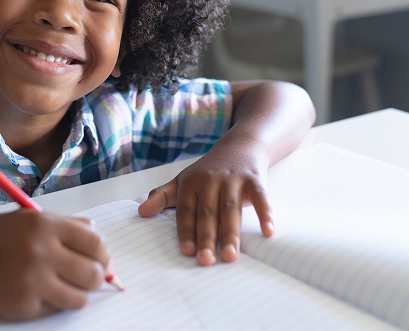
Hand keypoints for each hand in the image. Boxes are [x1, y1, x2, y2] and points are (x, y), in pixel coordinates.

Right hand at [0, 210, 111, 319]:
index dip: (103, 254)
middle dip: (96, 276)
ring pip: (80, 298)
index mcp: (45, 225)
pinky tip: (37, 290)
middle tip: (87, 276)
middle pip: (93, 274)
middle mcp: (40, 252)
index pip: (96, 243)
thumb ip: (68, 226)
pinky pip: (55, 310)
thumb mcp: (30, 219)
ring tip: (63, 285)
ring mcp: (31, 281)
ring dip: (77, 293)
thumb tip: (101, 248)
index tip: (100, 259)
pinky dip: (52, 302)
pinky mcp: (22, 306)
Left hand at [137, 134, 272, 265]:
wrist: (240, 146)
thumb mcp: (183, 180)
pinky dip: (265, 214)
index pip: (187, 211)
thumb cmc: (208, 171)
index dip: (186, 231)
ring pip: (231, 209)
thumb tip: (140, 212)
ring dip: (231, 233)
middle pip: (208, 213)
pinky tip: (268, 232)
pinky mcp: (254, 180)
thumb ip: (162, 197)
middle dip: (207, 238)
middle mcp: (210, 180)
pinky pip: (261, 198)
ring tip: (230, 256)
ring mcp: (233, 179)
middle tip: (206, 261)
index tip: (187, 251)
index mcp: (190, 183)